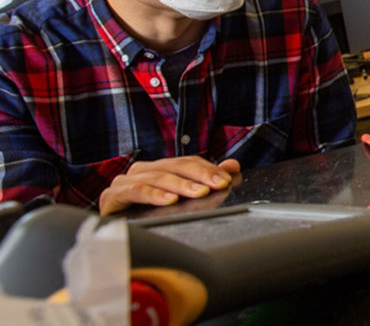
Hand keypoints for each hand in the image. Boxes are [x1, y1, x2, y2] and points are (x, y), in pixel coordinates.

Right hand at [98, 156, 240, 215]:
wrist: (108, 236)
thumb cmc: (146, 215)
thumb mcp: (180, 197)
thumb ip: (206, 180)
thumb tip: (232, 166)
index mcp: (158, 167)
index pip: (187, 162)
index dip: (208, 169)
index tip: (226, 179)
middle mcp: (142, 170)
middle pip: (175, 166)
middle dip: (199, 175)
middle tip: (217, 185)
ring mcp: (125, 181)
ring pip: (158, 177)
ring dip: (181, 185)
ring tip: (199, 193)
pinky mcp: (112, 196)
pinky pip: (136, 191)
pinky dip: (154, 194)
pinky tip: (169, 200)